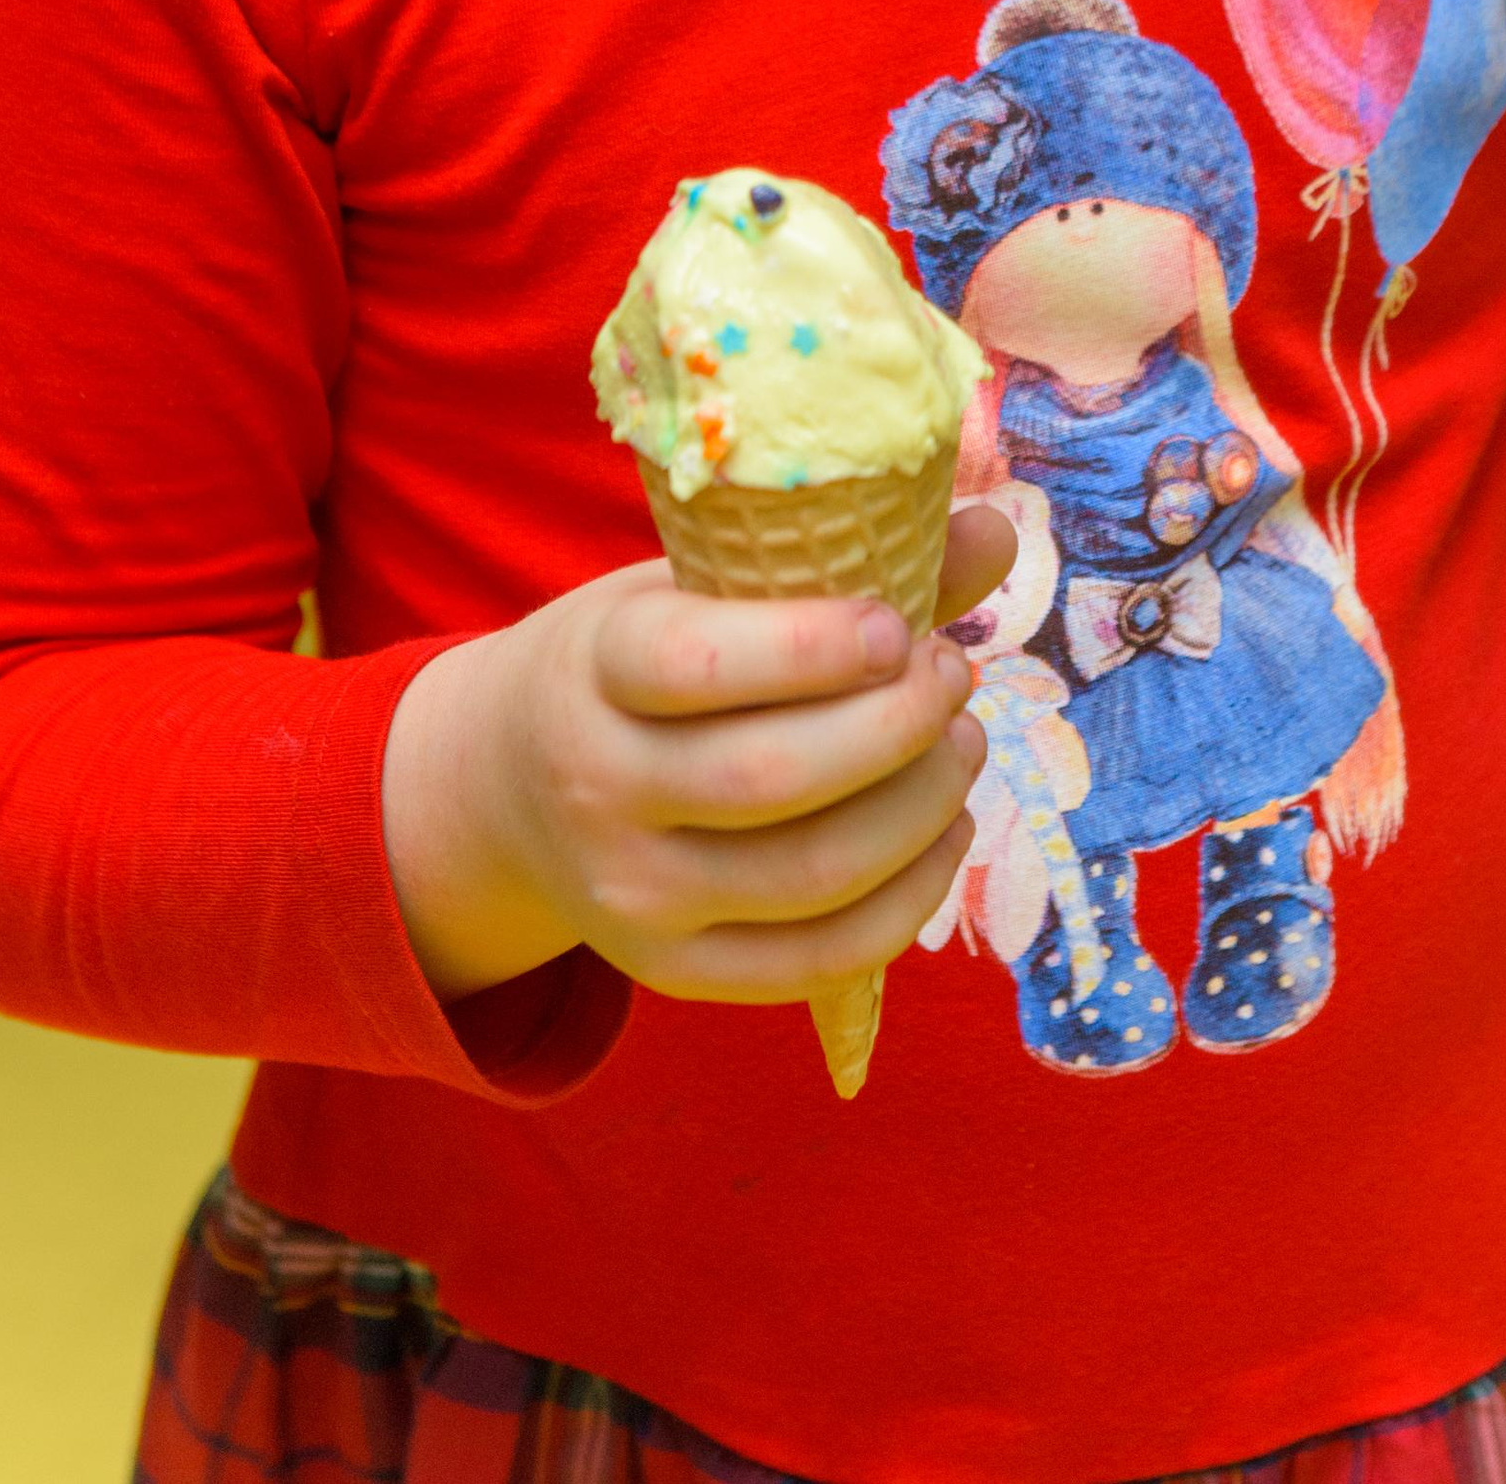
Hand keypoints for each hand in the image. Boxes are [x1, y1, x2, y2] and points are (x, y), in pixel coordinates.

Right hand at [381, 501, 1018, 1010]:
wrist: (509, 783)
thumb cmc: (636, 659)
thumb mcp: (695, 584)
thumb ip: (838, 561)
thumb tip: (996, 532)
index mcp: (595, 668)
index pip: (699, 665)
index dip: (815, 646)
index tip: (896, 625)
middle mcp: (598, 789)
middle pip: (773, 777)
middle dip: (898, 727)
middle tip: (953, 677)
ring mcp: (631, 898)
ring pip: (812, 876)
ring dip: (920, 808)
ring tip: (961, 744)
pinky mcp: (673, 974)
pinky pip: (817, 962)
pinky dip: (909, 900)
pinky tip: (944, 832)